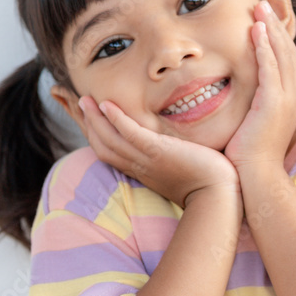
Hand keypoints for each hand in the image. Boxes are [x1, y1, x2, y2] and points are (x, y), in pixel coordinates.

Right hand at [77, 96, 239, 207]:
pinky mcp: (158, 153)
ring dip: (95, 119)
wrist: (217, 195)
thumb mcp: (179, 170)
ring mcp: (146, 161)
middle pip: (102, 146)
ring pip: (110, 140)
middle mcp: (139, 167)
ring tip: (85, 100)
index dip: (95, 134)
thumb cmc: (206, 183)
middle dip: (87, 124)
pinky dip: (116, 120)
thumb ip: (168, 159)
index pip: (111, 152)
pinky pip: (131, 135)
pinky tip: (106, 105)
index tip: (87, 118)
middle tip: (78, 102)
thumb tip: (172, 147)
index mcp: (141, 171)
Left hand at [223, 0, 295, 171]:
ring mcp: (286, 100)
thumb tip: (237, 96)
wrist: (257, 178)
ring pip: (282, 55)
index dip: (277, 37)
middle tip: (264, 3)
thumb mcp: (252, 124)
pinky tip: (256, 30)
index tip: (265, 19)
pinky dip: (265, 48)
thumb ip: (250, 106)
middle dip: (276, 26)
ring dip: (271, 30)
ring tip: (260, 8)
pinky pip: (271, 69)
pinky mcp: (274, 104)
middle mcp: (292, 96)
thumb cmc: (249, 156)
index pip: (285, 60)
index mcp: (289, 100)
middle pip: (288, 52)